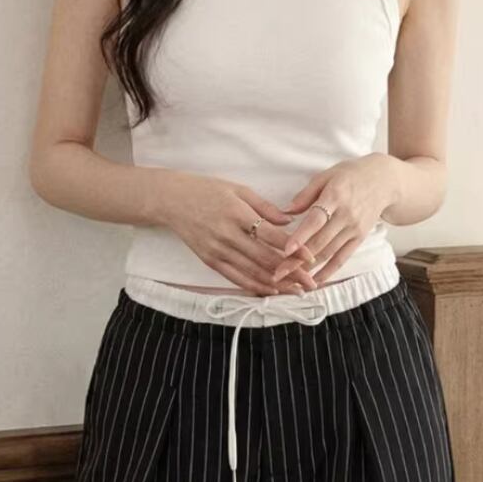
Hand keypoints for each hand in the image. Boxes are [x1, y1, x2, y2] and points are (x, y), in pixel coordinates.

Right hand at [165, 173, 319, 295]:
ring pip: (252, 273)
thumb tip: (289, 222)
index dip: (293, 249)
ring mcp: (218, 250)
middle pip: (266, 259)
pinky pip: (235, 278)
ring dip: (277, 285)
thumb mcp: (238, 189)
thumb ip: (265, 206)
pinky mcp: (210, 261)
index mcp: (238, 214)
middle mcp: (228, 235)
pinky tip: (270, 291)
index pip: (272, 236)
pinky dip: (254, 286)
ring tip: (296, 291)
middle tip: (311, 283)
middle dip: (291, 273)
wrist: (171, 200)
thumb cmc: (207, 190)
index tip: (311, 258)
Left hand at [271, 153, 398, 285]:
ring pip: (329, 253)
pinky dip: (329, 271)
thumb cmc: (351, 175)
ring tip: (291, 280)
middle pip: (319, 241)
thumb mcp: (327, 175)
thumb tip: (285, 211)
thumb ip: (306, 194)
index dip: (301, 236)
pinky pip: (343, 258)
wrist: (384, 181)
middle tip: (278, 273)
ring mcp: (354, 229)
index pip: (315, 220)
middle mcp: (346, 215)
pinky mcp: (360, 238)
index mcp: (335, 196)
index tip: (286, 250)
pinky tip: (315, 281)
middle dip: (297, 260)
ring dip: (310, 269)